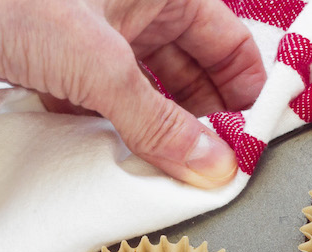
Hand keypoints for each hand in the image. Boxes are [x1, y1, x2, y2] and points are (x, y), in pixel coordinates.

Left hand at [0, 0, 266, 187]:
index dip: (247, 90)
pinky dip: (112, 135)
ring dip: (157, 134)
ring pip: (146, 95)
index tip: (256, 141)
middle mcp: (131, 8)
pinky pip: (102, 107)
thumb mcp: (99, 65)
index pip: (228, 43)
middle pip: (192, 73)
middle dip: (205, 121)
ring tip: (171, 174)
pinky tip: (119, 163)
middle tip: (216, 169)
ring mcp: (92, 37)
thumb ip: (159, 122)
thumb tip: (212, 165)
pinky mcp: (54, 64)